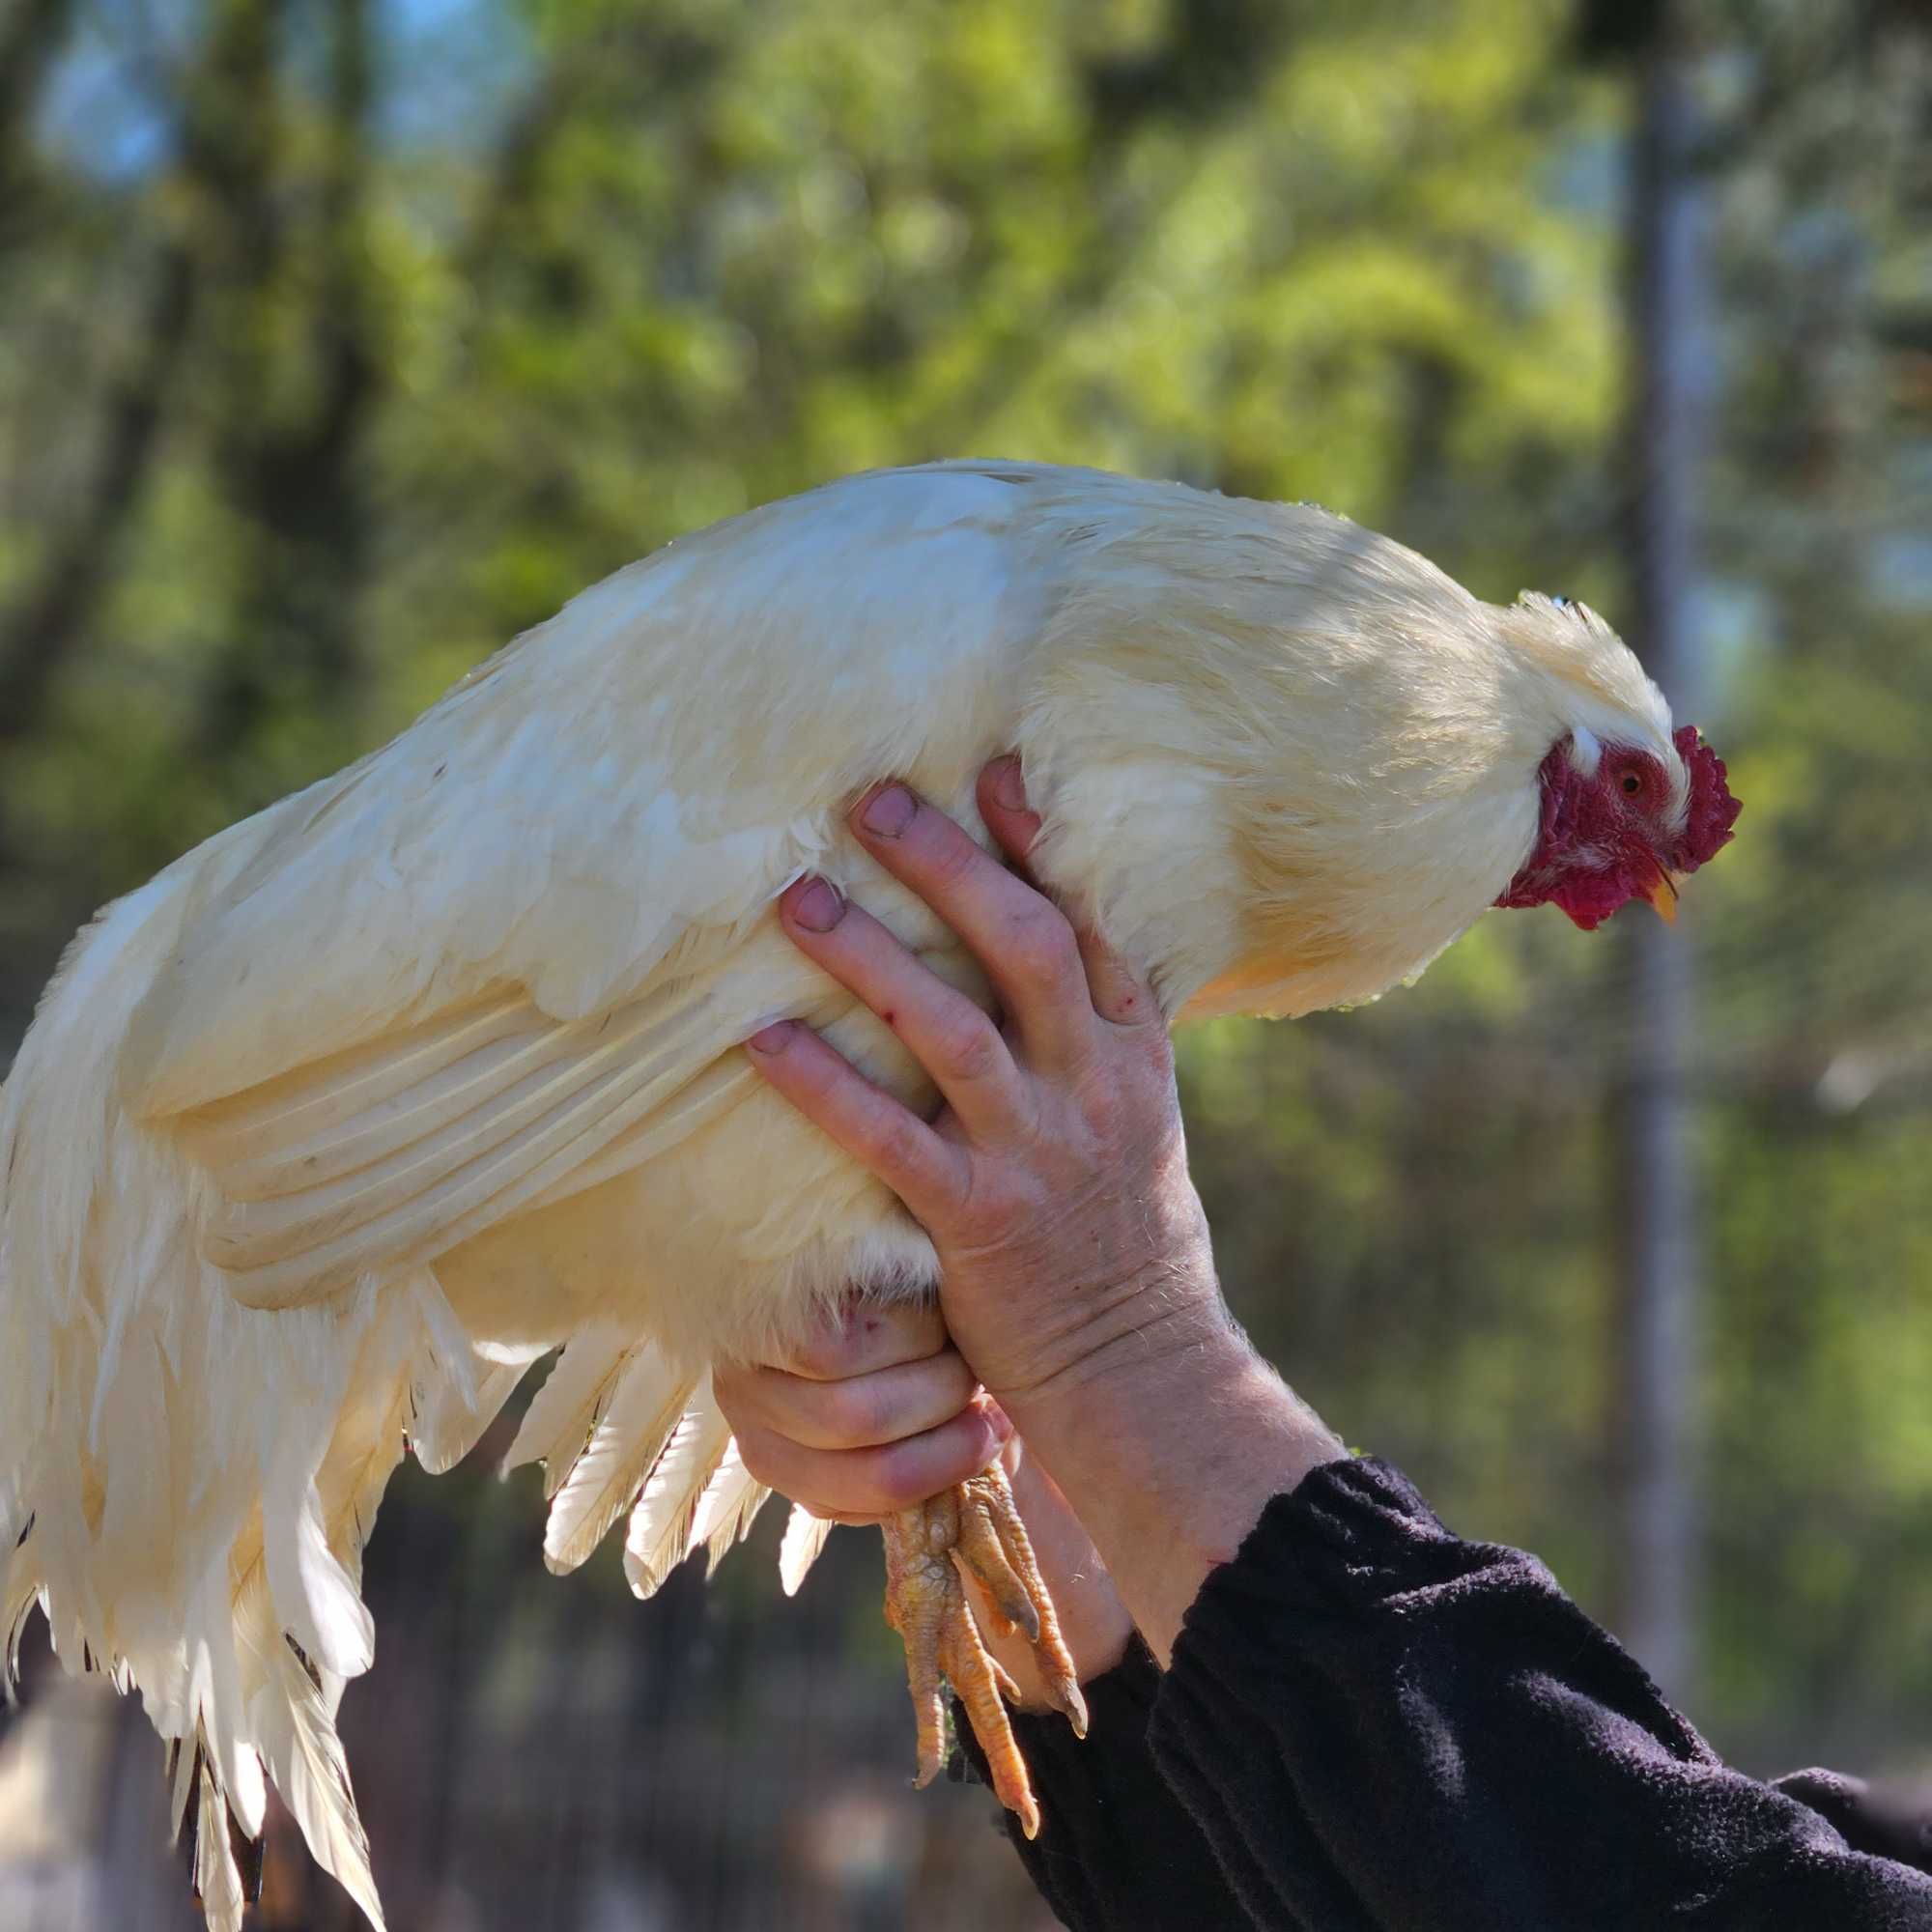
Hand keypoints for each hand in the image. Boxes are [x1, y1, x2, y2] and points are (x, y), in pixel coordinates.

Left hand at [743, 759, 1344, 1658]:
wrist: (1142, 1374)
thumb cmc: (1124, 1245)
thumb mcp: (1134, 1126)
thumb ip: (1091, 1045)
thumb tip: (1034, 964)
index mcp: (1135, 1057)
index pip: (1094, 926)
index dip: (1042, 843)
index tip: (991, 766)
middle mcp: (1093, 1088)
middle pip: (1026, 947)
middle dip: (950, 864)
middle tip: (869, 798)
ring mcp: (1038, 1152)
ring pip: (953, 1028)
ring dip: (874, 954)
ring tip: (798, 898)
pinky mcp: (978, 1220)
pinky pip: (889, 1138)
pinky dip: (824, 1084)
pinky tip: (761, 1040)